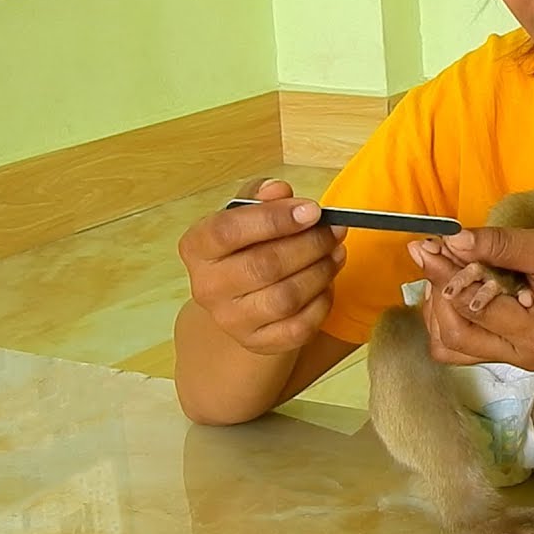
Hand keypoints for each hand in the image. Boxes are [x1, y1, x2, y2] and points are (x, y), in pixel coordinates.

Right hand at [177, 177, 346, 355]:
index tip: (312, 210)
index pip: (228, 231)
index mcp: (197, 247)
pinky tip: (326, 283)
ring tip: (335, 252)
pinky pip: (301, 325)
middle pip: (265, 265)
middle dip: (310, 244)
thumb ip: (261, 197)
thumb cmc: (247, 249)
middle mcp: (207, 287)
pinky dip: (322, 302)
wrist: (241, 301)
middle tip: (334, 230)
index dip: (274, 219)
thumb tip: (278, 190)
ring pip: (286, 297)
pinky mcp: (259, 343)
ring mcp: (231, 320)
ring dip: (321, 271)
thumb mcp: (246, 216)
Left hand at [407, 227, 533, 369]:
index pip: (473, 308)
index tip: (428, 244)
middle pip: (453, 335)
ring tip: (443, 270)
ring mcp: (512, 357)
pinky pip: (462, 341)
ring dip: (438, 307)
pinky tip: (455, 286)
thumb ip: (500, 246)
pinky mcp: (506, 349)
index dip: (444, 274)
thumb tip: (453, 240)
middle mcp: (520, 355)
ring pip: (449, 344)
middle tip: (433, 253)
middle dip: (437, 291)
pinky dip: (449, 315)